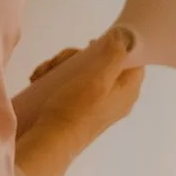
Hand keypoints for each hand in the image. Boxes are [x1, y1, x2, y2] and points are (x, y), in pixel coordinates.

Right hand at [13, 29, 143, 175]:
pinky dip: (58, 79)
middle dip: (77, 57)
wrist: (52, 141)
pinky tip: (41, 79)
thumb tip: (125, 35)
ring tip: (43, 73)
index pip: (134, 59)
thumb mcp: (98, 77)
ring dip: (62, 67)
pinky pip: (74, 84)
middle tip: (59, 61)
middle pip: (104, 62)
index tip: (93, 43)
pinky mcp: (82, 108)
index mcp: (128, 90)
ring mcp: (100, 103)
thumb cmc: (75, 110)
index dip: (116, 46)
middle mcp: (118, 97)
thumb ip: (115, 55)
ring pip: (84, 71)